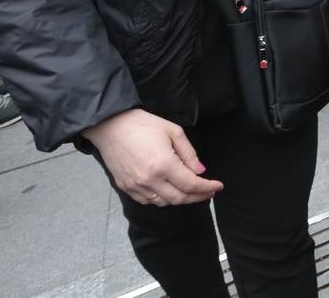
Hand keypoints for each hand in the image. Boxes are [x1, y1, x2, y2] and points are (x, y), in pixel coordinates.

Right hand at [83, 108, 221, 205]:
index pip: (191, 184)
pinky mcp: (126, 188)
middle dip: (198, 197)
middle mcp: (149, 180)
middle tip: (209, 192)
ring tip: (191, 191)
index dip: (207, 187)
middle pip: (179, 198)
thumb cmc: (142, 125)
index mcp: (164, 164)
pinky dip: (162, 199)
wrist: (111, 126)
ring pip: (164, 203)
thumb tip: (200, 171)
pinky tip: (169, 191)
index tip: (218, 186)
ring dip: (180, 199)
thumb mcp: (173, 131)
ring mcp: (136, 186)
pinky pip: (148, 201)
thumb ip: (189, 153)